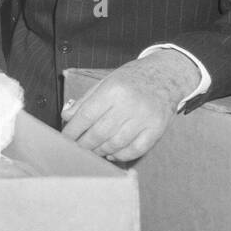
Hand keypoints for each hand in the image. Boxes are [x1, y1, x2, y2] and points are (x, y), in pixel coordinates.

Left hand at [61, 50, 199, 161]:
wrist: (166, 75)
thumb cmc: (131, 79)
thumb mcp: (105, 82)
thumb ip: (85, 101)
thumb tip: (66, 118)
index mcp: (113, 90)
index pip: (86, 115)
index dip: (73, 130)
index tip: (65, 139)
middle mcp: (129, 104)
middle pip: (100, 132)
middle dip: (84, 144)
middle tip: (76, 149)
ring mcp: (145, 118)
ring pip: (116, 143)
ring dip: (100, 151)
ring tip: (92, 152)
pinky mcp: (157, 129)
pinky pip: (136, 149)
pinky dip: (121, 155)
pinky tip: (112, 153)